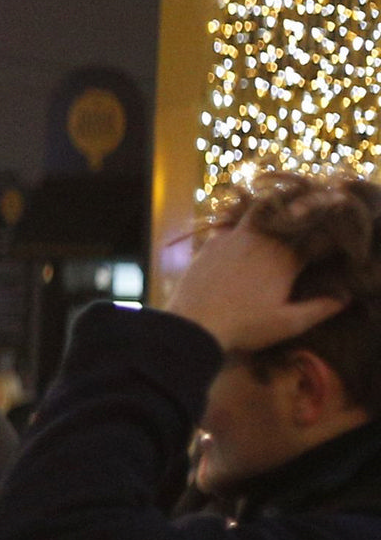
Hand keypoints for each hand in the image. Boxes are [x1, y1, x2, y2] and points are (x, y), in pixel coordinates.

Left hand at [168, 223, 348, 353]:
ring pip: (257, 213)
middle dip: (297, 219)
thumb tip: (345, 298)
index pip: (313, 237)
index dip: (320, 239)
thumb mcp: (287, 323)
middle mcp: (262, 241)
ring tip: (269, 227)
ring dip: (267, 215)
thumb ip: (319, 309)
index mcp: (286, 258)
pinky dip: (238, 228)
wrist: (195, 324)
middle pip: (287, 218)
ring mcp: (234, 238)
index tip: (320, 246)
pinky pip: (230, 226)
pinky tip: (238, 239)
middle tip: (297, 227)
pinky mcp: (211, 243)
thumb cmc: (245, 326)